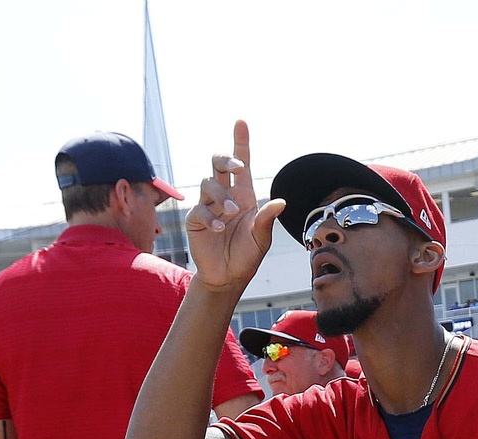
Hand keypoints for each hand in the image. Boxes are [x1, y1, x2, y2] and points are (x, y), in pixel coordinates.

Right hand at [187, 121, 285, 294]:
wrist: (229, 277)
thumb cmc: (248, 255)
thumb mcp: (262, 238)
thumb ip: (267, 219)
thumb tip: (281, 202)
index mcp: (243, 194)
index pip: (241, 163)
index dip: (240, 142)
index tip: (241, 122)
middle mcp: (225, 196)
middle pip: (217, 164)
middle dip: (225, 159)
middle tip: (237, 167)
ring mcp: (208, 206)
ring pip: (208, 184)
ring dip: (221, 196)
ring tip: (231, 214)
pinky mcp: (196, 221)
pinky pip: (200, 210)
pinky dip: (210, 217)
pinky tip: (220, 228)